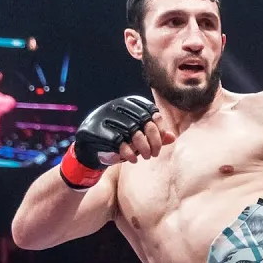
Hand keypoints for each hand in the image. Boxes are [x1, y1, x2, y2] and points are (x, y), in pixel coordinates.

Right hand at [59, 96, 174, 189]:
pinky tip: (133, 159)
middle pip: (144, 121)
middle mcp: (116, 106)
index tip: (160, 141)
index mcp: (127, 103)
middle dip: (153, 139)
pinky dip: (129, 152)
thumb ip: (154, 135)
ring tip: (146, 157)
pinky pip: (119, 141)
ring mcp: (105, 117)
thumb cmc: (119, 141)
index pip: (150, 111)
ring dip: (143, 147)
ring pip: (133, 131)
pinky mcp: (96, 130)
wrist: (91, 149)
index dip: (158, 127)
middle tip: (154, 153)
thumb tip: (172, 137)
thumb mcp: (138, 138)